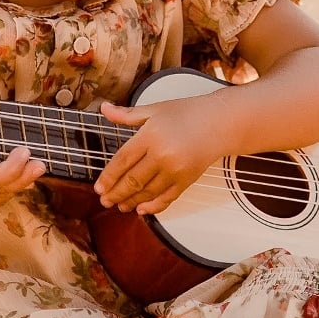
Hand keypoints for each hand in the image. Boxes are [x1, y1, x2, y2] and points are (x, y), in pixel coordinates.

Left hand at [93, 94, 223, 214]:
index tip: (99, 188)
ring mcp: (176, 170)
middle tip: (104, 201)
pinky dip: (153, 206)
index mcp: (150, 136)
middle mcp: (162, 155)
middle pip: (132, 180)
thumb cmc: (186, 113)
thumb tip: (104, 108)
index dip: (109, 177)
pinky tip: (141, 209)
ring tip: (119, 205)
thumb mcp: (154, 109)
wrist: (219, 123)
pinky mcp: (187, 180)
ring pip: (147, 191)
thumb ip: (127, 114)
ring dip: (131, 201)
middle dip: (116, 193)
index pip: (123, 160)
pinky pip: (167, 197)